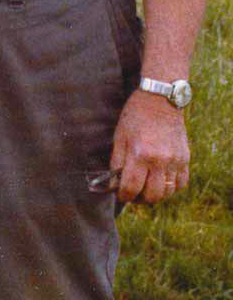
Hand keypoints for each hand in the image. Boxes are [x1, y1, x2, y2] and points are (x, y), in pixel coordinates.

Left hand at [109, 89, 189, 203]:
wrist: (161, 100)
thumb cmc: (135, 117)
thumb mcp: (119, 137)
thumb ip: (117, 163)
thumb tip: (113, 184)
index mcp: (140, 154)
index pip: (131, 188)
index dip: (123, 196)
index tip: (120, 194)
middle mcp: (160, 160)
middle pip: (152, 196)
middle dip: (139, 199)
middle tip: (133, 193)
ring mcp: (175, 160)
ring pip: (168, 193)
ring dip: (155, 195)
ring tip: (146, 187)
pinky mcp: (185, 158)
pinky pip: (181, 184)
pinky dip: (171, 187)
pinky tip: (161, 180)